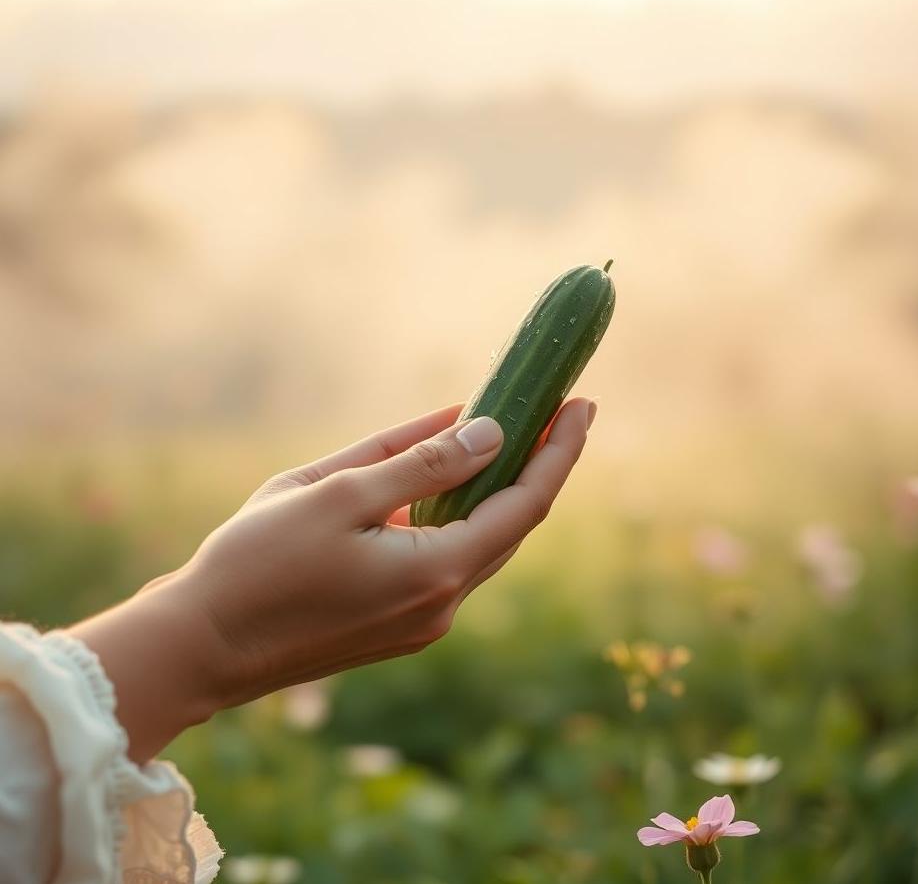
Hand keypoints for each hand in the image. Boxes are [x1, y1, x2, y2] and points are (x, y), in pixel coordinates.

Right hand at [70, 397, 596, 761]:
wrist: (202, 646)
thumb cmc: (258, 563)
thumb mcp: (338, 494)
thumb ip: (420, 463)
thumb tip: (490, 431)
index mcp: (436, 572)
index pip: (527, 503)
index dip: (560, 451)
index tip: (583, 403)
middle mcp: (442, 605)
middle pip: (511, 523)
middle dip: (537, 464)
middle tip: (553, 407)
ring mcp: (422, 622)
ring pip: (479, 542)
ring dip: (496, 489)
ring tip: (506, 432)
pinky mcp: (398, 626)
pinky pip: (446, 560)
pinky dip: (457, 516)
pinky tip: (448, 481)